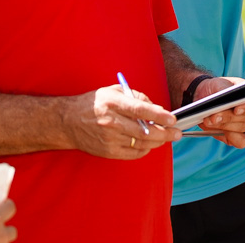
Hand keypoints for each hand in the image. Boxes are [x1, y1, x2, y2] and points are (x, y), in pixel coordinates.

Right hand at [62, 85, 179, 158]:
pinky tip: (150, 144)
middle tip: (177, 133)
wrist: (67, 122)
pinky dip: (144, 149)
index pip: (140, 110)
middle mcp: (110, 122)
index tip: (173, 119)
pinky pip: (132, 153)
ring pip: (141, 143)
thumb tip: (155, 108)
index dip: (159, 116)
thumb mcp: (113, 91)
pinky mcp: (107, 151)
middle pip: (144, 130)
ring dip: (158, 141)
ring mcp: (108, 139)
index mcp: (112, 103)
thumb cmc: (93, 103)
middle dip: (165, 133)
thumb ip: (136, 96)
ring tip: (167, 137)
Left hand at [195, 77, 244, 147]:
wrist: (205, 98)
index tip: (236, 109)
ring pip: (242, 130)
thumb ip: (224, 89)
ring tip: (208, 120)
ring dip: (224, 125)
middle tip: (214, 116)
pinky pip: (240, 141)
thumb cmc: (217, 88)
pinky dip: (227, 136)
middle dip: (230, 118)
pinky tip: (214, 129)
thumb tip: (225, 96)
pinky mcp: (239, 137)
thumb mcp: (219, 84)